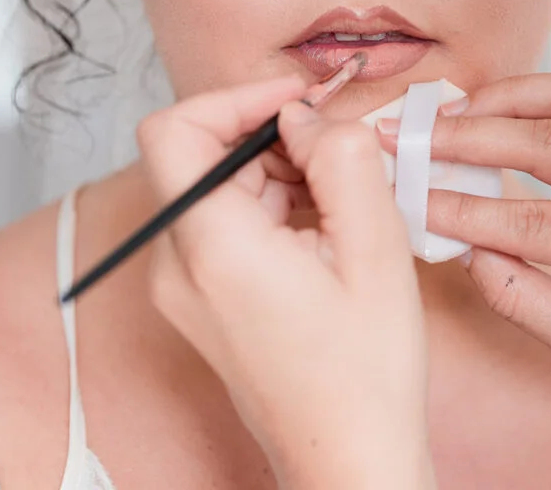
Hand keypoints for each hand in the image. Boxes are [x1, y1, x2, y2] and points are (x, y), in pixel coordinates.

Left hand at [138, 76, 435, 489]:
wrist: (348, 459)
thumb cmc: (363, 376)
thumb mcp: (376, 247)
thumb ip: (341, 158)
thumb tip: (309, 114)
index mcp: (212, 247)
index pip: (174, 129)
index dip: (235, 97)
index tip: (295, 100)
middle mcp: (178, 265)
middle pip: (200, 155)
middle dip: (270, 137)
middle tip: (338, 152)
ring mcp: (183, 287)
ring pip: (215, 187)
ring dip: (276, 174)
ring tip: (341, 207)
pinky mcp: (200, 301)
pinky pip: (223, 224)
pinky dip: (271, 209)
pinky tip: (324, 234)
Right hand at [381, 72, 550, 412]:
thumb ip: (535, 306)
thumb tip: (470, 255)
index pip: (544, 223)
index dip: (471, 213)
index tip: (414, 201)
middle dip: (474, 139)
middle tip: (411, 138)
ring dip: (509, 98)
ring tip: (447, 110)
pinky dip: (545, 92)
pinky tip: (498, 102)